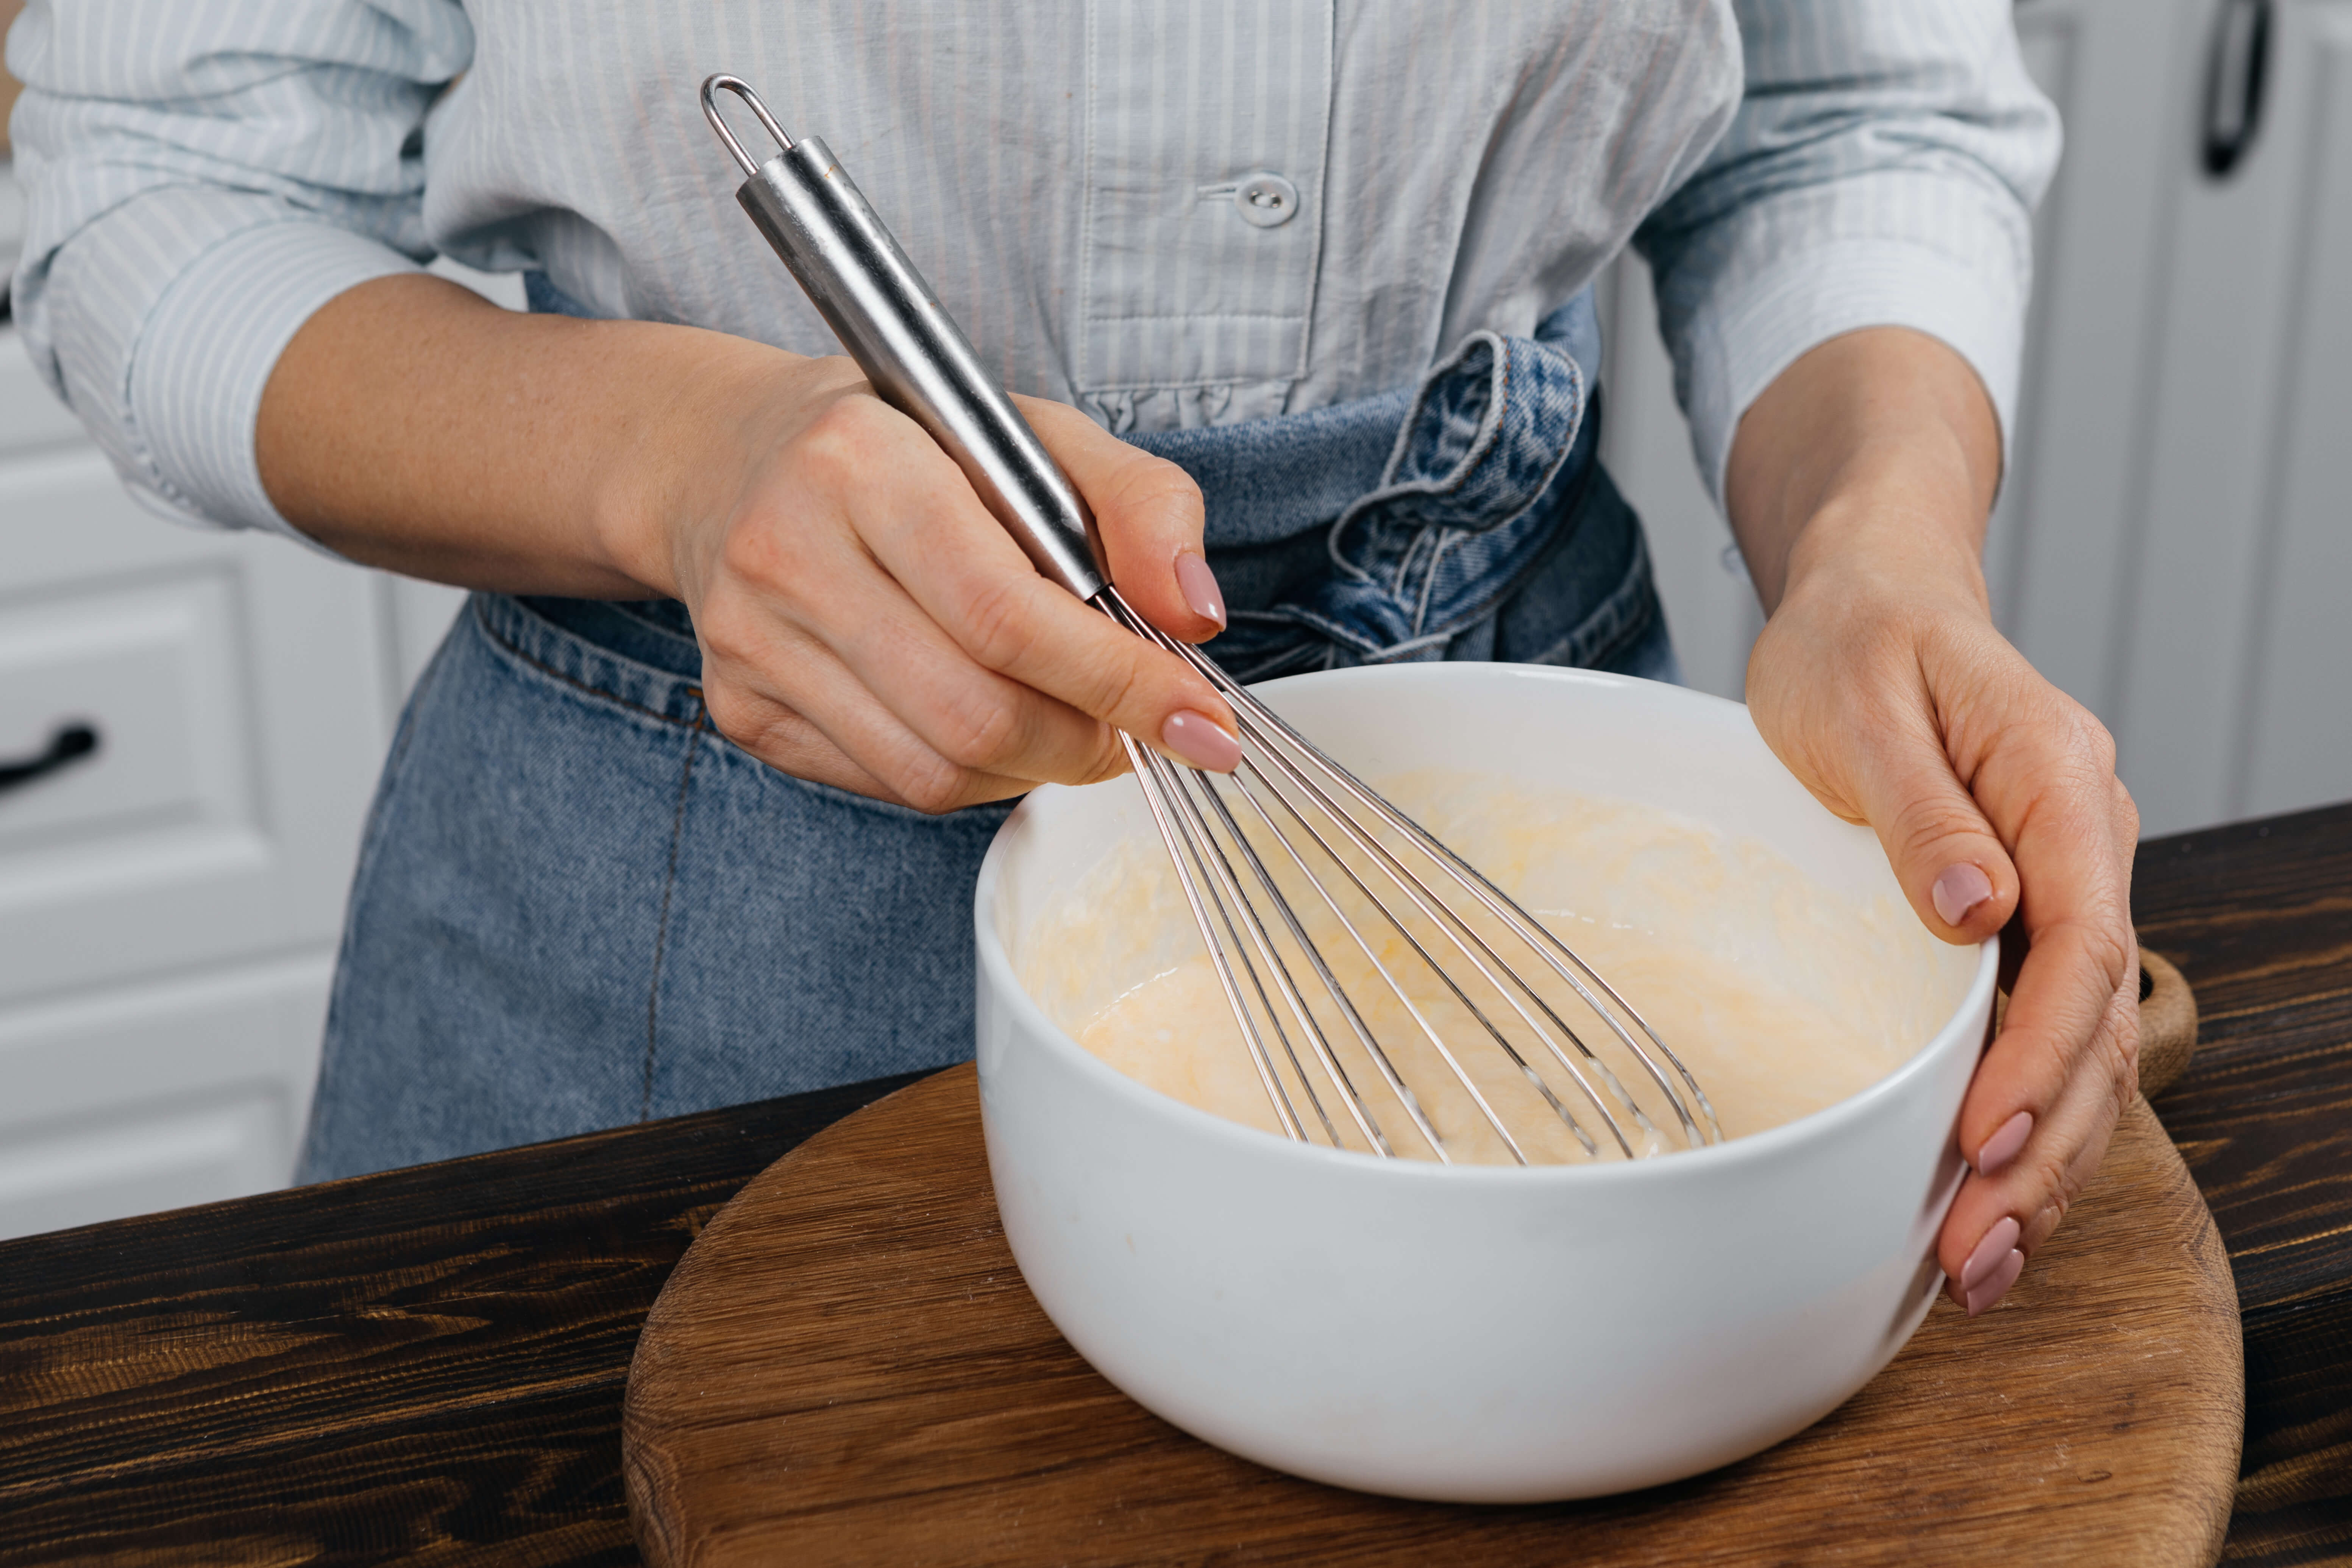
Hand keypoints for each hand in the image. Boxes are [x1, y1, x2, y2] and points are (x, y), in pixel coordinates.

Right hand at [257, 275, 1237, 813]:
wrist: (729, 457)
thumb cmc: (906, 443)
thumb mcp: (1036, 433)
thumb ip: (1140, 505)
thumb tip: (1198, 617)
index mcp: (857, 462)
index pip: (1007, 614)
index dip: (1118, 683)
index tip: (1201, 721)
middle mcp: (784, 554)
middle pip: (974, 712)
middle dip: (1086, 740)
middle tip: (1137, 727)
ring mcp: (750, 644)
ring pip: (933, 770)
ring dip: (1033, 766)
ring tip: (1069, 721)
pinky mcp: (740, 710)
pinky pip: (888, 784)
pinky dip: (968, 774)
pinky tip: (985, 717)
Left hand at [1728, 328, 2140, 1315]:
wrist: (1870, 596)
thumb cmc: (1853, 637)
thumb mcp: (1861, 701)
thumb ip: (1920, 805)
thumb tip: (1977, 909)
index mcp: (2059, 785)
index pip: (2081, 945)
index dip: (2037, 1056)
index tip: (1983, 1143)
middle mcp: (2083, 846)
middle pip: (2094, 1022)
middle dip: (2043, 1147)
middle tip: (1975, 1256)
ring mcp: (2063, 887)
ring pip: (2082, 1048)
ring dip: (2040, 1163)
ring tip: (1981, 1269)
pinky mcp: (2023, 919)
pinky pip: (2043, 1034)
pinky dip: (2023, 1121)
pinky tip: (1984, 1199)